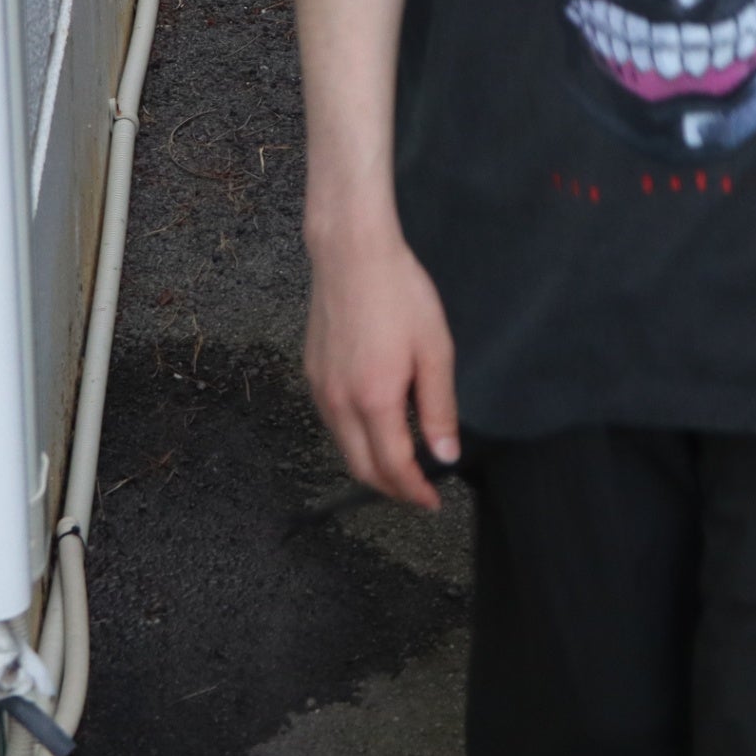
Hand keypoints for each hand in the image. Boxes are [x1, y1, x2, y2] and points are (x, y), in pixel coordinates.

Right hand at [304, 221, 458, 509]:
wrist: (351, 253)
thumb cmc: (399, 294)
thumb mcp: (435, 350)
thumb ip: (439, 408)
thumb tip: (444, 455)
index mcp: (374, 399)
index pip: (393, 467)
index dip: (414, 492)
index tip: (432, 502)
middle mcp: (339, 401)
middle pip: (361, 468)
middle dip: (391, 489)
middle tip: (418, 491)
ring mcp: (320, 388)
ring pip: (343, 448)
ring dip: (371, 465)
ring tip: (401, 462)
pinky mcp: (311, 372)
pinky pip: (332, 422)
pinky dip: (354, 439)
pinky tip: (376, 426)